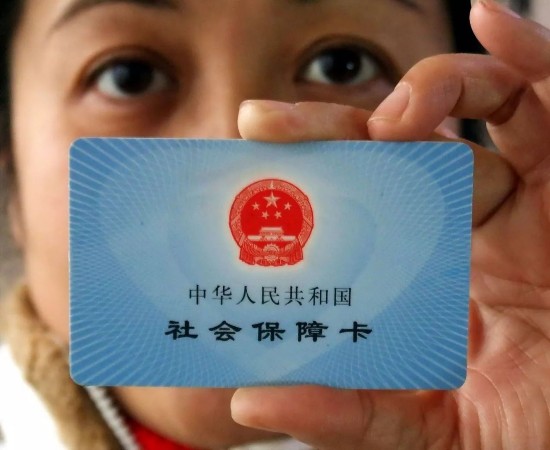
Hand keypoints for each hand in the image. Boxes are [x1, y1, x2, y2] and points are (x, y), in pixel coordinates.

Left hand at [230, 1, 549, 448]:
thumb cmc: (528, 430)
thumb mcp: (427, 429)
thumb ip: (349, 414)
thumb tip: (251, 401)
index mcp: (419, 272)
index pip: (352, 211)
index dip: (300, 190)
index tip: (242, 179)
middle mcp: (464, 226)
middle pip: (390, 154)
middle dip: (327, 132)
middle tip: (262, 125)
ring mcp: (521, 199)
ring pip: (467, 113)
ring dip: (424, 92)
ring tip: (392, 116)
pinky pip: (549, 100)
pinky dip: (527, 56)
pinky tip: (495, 21)